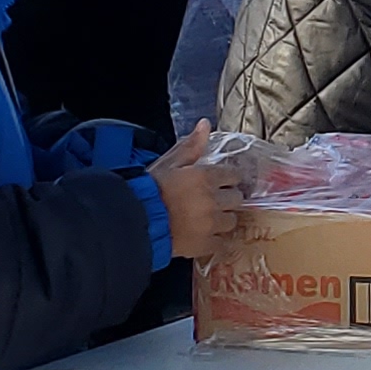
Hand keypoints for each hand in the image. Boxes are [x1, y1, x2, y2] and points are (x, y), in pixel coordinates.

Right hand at [148, 121, 235, 261]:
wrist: (133, 222)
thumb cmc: (148, 190)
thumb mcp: (168, 164)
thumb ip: (190, 146)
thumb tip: (205, 125)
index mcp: (205, 176)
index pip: (233, 175)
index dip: (226, 179)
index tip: (218, 183)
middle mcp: (213, 199)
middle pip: (237, 198)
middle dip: (227, 199)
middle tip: (211, 201)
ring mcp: (211, 223)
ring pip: (232, 221)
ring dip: (222, 219)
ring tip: (205, 219)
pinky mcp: (205, 244)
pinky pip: (222, 243)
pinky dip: (214, 240)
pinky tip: (203, 236)